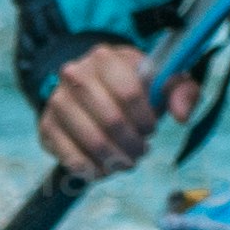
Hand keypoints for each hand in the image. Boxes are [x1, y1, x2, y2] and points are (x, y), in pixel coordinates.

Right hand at [35, 40, 184, 183]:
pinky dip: (93, 171)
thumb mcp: (165, 83)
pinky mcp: (46, 127)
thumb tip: (181, 116)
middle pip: (112, 120)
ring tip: (127, 161)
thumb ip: (183, 92)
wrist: (96, 92)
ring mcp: (56, 101)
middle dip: (133, 143)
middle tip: (141, 151)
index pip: (130, 93)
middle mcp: (75, 75)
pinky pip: (70, 158)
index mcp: (106, 58)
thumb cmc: (138, 88)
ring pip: (92, 141)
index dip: (146, 119)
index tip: (151, 129)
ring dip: (116, 159)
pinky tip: (105, 170)